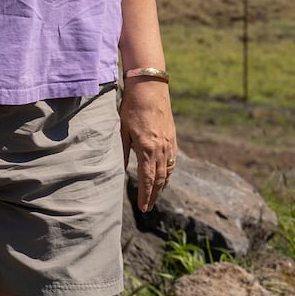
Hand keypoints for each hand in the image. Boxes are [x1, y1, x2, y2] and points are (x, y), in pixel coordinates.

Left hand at [120, 79, 176, 211]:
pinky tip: (165, 177)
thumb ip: (123, 151)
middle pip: (160, 179)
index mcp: (147, 148)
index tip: (142, 208)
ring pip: (168, 171)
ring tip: (155, 196)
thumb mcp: (122, 129)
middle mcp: (161, 149)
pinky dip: (169, 173)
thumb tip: (121, 169)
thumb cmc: (132, 106)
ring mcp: (169, 143)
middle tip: (147, 207)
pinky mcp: (172, 137)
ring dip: (162, 186)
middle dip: (154, 195)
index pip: (148, 179)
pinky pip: (173, 161)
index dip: (145, 195)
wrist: (150, 87)